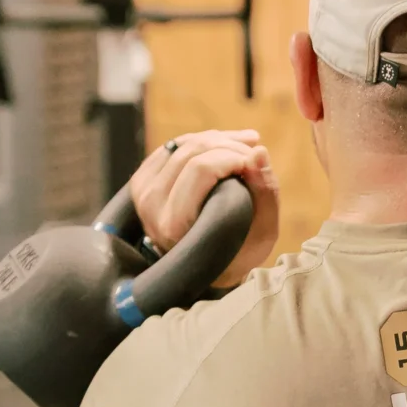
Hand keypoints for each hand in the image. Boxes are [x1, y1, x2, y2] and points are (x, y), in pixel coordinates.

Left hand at [129, 129, 279, 286]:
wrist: (205, 267)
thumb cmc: (239, 251)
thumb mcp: (263, 232)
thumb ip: (265, 191)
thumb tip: (259, 151)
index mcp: (175, 224)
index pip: (202, 168)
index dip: (234, 155)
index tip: (255, 163)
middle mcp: (151, 207)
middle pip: (191, 152)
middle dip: (228, 145)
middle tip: (253, 153)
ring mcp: (142, 193)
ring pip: (182, 144)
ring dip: (217, 139)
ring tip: (244, 146)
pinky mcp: (141, 182)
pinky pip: (173, 146)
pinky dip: (200, 140)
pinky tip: (223, 146)